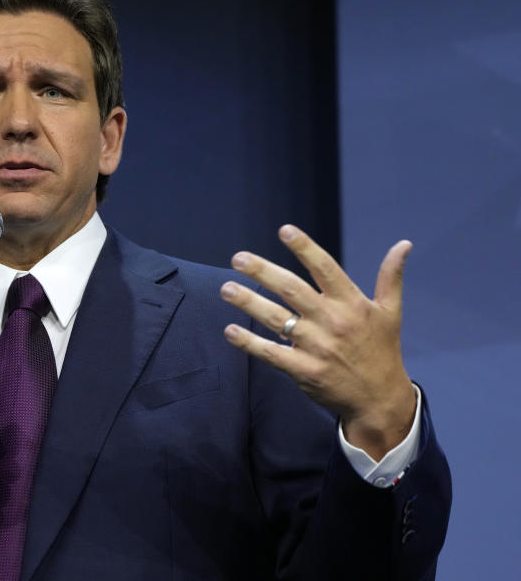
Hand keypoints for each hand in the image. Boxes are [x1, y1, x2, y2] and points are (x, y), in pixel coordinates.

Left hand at [220, 224, 416, 460]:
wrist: (380, 399)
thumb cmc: (382, 350)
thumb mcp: (390, 312)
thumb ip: (391, 277)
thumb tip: (404, 244)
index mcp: (352, 303)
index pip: (325, 268)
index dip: (305, 248)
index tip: (284, 230)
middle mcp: (332, 321)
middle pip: (292, 289)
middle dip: (262, 272)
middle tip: (237, 258)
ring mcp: (317, 347)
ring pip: (276, 318)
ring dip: (248, 302)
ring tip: (226, 289)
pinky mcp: (304, 371)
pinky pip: (271, 353)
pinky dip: (249, 342)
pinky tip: (230, 331)